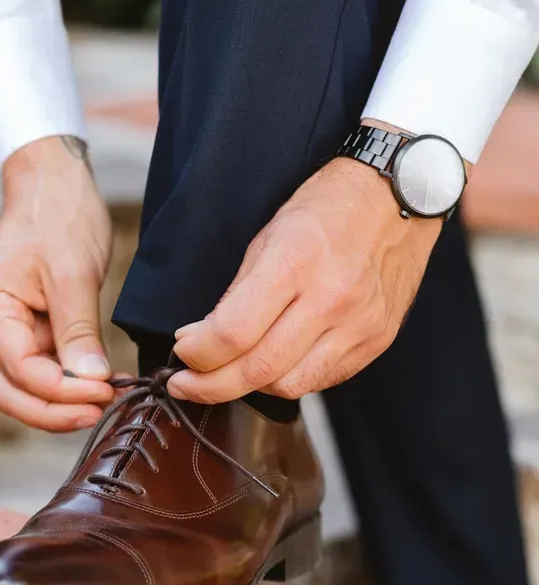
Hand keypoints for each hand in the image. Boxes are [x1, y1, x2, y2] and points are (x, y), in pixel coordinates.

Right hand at [0, 136, 114, 430]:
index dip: (62, 391)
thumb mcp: (74, 274)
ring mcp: (1, 331)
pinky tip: (96, 385)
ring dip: (58, 404)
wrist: (55, 187)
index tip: (104, 392)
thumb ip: (78, 331)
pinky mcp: (23, 331)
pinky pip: (38, 371)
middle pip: (9, 392)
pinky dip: (64, 385)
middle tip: (99, 412)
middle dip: (54, 411)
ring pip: (20, 389)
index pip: (19, 370)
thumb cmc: (58, 217)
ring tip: (101, 404)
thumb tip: (90, 380)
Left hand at [168, 157, 440, 402]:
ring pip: (290, 385)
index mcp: (296, 261)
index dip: (198, 354)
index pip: (233, 332)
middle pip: (259, 370)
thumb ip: (236, 295)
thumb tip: (199, 340)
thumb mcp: (269, 236)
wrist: (401, 197)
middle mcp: (331, 298)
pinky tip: (274, 365)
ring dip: (250, 387)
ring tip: (229, 373)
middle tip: (185, 384)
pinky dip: (289, 379)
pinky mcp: (376, 341)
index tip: (182, 353)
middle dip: (211, 386)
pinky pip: (322, 379)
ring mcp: (359, 324)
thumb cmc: (327, 209)